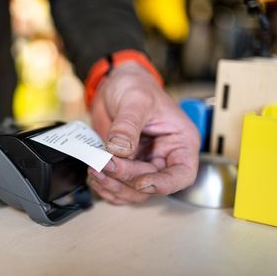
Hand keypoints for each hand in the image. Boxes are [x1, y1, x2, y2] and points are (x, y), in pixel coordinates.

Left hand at [88, 61, 199, 204]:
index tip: (141, 182)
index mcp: (180, 142)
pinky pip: (117, 186)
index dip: (163, 184)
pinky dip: (105, 186)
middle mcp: (164, 157)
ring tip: (94, 170)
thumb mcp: (135, 100)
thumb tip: (119, 149)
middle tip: (104, 164)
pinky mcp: (124, 166)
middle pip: (151, 183)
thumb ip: (127, 125)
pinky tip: (94, 175)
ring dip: (113, 186)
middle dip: (126, 178)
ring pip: (132, 190)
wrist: (115, 84)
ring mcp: (143, 163)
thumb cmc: (136, 86)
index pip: (182, 174)